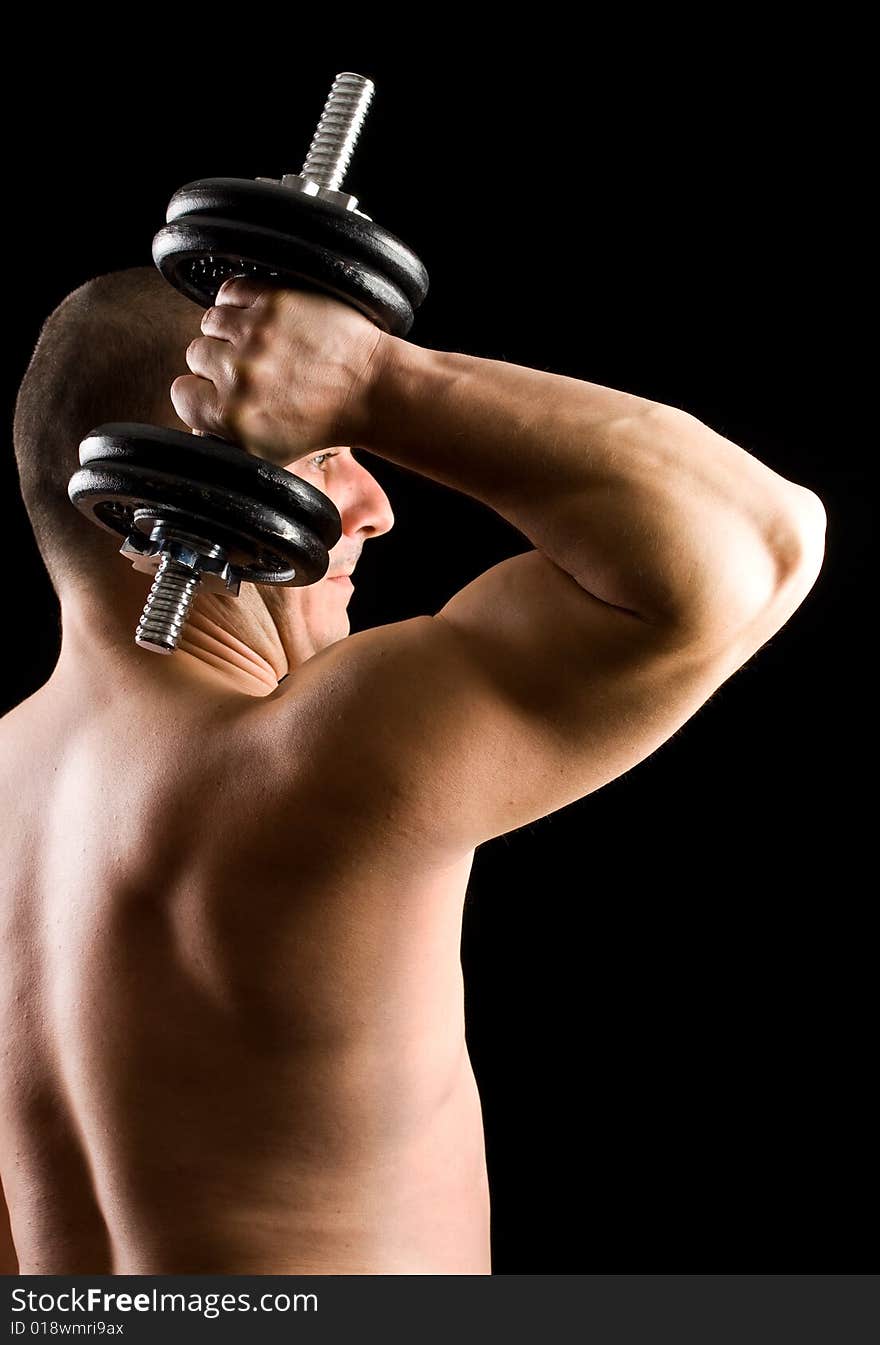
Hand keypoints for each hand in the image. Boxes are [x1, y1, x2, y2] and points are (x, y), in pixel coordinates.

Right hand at [170, 276, 387, 466]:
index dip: (201, 392)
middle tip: (253, 370)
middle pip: (196, 354)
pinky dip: (241, 300)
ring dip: (231, 331)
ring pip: (212, 321)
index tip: (222, 392)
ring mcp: (256, 334)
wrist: (370, 389)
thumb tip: (194, 421)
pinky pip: (231, 290)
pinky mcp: (275, 301)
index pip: (182, 394)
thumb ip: (222, 438)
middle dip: (219, 362)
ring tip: (260, 344)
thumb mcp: (267, 452)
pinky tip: (261, 318)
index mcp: (231, 419)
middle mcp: (239, 376)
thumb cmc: (322, 422)